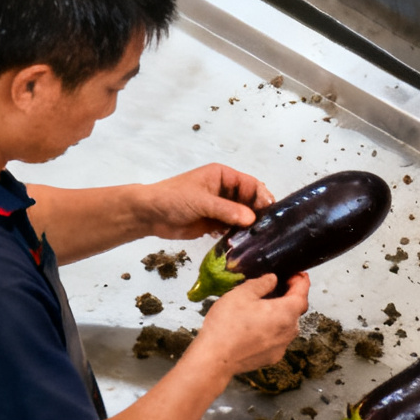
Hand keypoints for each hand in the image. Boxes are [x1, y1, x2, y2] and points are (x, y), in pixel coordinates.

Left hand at [138, 164, 275, 240]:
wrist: (149, 215)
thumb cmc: (175, 199)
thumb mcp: (202, 201)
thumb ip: (226, 210)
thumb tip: (251, 219)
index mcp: (223, 176)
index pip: (250, 184)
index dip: (261, 196)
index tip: (270, 211)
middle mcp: (224, 190)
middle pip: (248, 200)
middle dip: (256, 212)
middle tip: (266, 228)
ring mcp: (219, 207)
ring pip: (240, 215)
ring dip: (247, 225)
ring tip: (257, 238)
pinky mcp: (213, 223)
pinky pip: (230, 227)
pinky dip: (236, 234)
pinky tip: (242, 243)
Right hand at [193, 273, 310, 378]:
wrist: (213, 361)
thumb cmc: (226, 327)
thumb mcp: (242, 293)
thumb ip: (262, 283)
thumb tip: (272, 279)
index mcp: (286, 313)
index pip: (303, 292)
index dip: (300, 280)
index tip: (295, 274)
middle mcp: (288, 332)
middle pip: (296, 309)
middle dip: (289, 296)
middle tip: (277, 287)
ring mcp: (280, 348)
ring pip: (287, 325)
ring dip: (280, 314)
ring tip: (263, 306)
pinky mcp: (270, 358)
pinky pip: (277, 339)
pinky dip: (272, 330)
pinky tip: (256, 326)